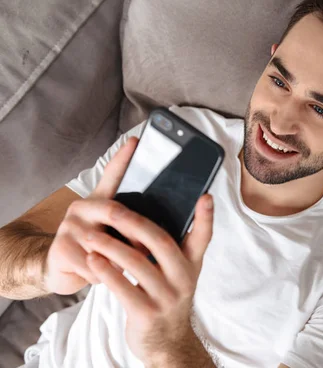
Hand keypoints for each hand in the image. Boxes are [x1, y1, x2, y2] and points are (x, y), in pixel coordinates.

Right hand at [43, 137, 138, 294]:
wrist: (63, 271)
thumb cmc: (99, 250)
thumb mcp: (116, 234)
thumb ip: (133, 225)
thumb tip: (167, 220)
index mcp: (100, 201)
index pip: (112, 175)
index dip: (123, 158)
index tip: (135, 140)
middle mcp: (83, 207)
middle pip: (114, 211)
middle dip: (136, 231)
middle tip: (151, 247)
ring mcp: (69, 226)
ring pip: (105, 244)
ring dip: (120, 261)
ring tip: (125, 267)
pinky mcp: (60, 249)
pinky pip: (94, 265)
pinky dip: (105, 275)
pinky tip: (103, 277)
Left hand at [83, 176, 214, 362]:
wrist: (167, 342)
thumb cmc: (167, 298)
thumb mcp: (179, 274)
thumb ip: (174, 249)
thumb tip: (151, 216)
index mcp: (192, 264)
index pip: (203, 237)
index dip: (206, 217)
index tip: (206, 196)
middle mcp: (183, 278)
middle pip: (160, 243)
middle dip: (133, 224)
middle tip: (111, 209)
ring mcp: (166, 297)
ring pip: (136, 264)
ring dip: (110, 247)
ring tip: (90, 235)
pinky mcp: (146, 313)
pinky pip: (123, 287)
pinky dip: (105, 271)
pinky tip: (92, 260)